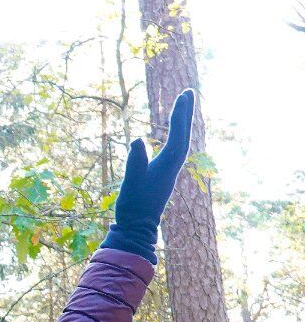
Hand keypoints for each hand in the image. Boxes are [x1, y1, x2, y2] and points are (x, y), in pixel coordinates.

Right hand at [101, 89, 195, 263]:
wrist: (137, 228)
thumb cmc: (134, 206)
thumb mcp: (132, 182)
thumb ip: (135, 161)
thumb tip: (138, 140)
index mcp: (167, 164)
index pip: (178, 134)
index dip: (181, 114)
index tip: (185, 95)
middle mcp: (172, 165)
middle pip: (183, 134)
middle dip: (185, 113)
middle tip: (188, 93)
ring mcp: (168, 171)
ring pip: (180, 141)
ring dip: (181, 123)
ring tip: (181, 107)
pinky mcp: (162, 175)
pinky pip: (173, 148)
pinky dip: (174, 136)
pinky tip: (171, 134)